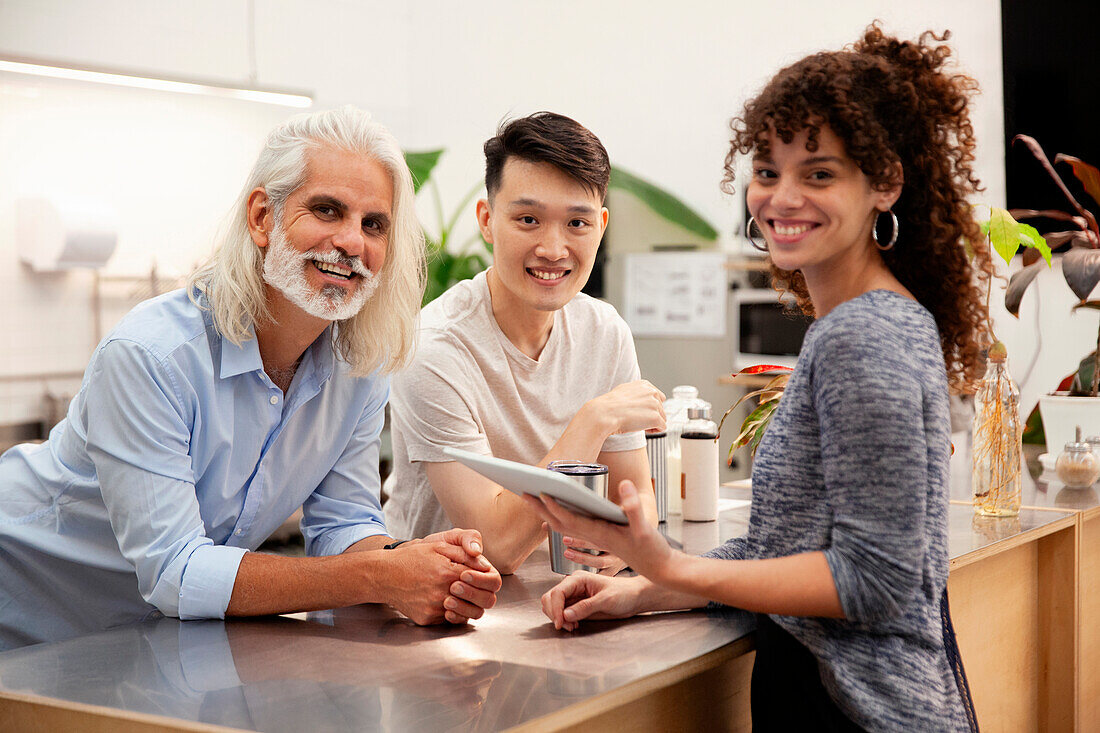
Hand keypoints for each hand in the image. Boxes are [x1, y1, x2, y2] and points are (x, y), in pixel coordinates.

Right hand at [384, 535, 500, 624]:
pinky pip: (449, 619)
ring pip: (467, 613)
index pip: (482, 579)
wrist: (384, 575)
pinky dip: (451, 611)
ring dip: (468, 604)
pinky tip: (444, 600)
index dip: (484, 577)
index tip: (478, 574)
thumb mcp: (438, 546)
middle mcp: (442, 593)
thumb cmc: (412, 558)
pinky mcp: (427, 619)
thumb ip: (464, 554)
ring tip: (461, 594)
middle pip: (480, 601)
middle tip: (474, 587)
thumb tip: (485, 564)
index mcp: (448, 573)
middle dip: (482, 593)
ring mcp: (434, 609)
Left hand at [524, 479, 674, 582]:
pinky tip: (556, 519)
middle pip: (560, 522)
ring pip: (565, 526)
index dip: (553, 506)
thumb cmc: (652, 549)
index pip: (570, 518)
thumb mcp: (645, 527)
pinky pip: (576, 531)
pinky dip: (563, 523)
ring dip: (548, 514)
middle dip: (541, 508)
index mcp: (600, 532)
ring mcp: (596, 539)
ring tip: (534, 501)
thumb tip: (625, 484)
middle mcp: (594, 536)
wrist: (660, 570)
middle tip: (523, 492)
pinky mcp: (602, 540)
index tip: (540, 492)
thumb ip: (634, 507)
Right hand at [541, 572, 645, 630]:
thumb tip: (566, 615)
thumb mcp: (606, 600)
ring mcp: (573, 596)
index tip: (560, 623)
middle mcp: (573, 586)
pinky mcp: (576, 606)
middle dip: (554, 614)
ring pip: (553, 606)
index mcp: (578, 579)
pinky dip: (563, 620)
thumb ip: (586, 607)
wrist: (633, 598)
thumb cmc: (623, 593)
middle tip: (567, 626)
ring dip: (558, 618)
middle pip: (550, 598)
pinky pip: (561, 613)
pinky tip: (574, 625)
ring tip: (572, 626)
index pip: (557, 592)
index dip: (555, 609)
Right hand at [587, 380, 665, 435]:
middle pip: (661, 409)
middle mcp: (652, 393)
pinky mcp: (655, 418)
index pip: (658, 397)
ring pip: (663, 418)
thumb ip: (637, 393)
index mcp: (645, 385)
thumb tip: (642, 400)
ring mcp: (655, 405)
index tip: (640, 412)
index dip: (650, 407)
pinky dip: (654, 431)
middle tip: (638, 420)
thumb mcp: (624, 391)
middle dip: (652, 416)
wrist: (604, 414)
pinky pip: (662, 428)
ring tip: (638, 425)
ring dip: (653, 424)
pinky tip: (643, 430)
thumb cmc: (609, 405)